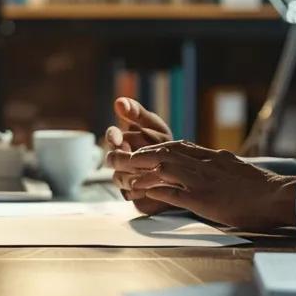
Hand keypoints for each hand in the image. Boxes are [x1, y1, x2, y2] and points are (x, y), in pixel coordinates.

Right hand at [101, 98, 173, 214]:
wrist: (183, 174)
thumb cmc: (167, 146)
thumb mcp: (155, 127)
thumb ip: (137, 114)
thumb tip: (119, 101)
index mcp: (125, 140)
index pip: (112, 136)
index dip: (113, 136)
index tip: (118, 137)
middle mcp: (121, 159)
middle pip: (111, 159)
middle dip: (122, 159)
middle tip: (134, 159)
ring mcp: (125, 177)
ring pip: (118, 177)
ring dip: (133, 175)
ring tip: (150, 173)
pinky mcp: (132, 194)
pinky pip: (128, 194)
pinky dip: (141, 190)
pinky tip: (154, 187)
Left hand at [110, 140, 295, 230]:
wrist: (277, 196)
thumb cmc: (260, 188)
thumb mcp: (234, 169)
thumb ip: (217, 165)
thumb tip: (208, 163)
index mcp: (211, 156)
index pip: (175, 146)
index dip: (152, 148)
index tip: (138, 151)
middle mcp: (203, 163)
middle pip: (162, 152)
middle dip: (136, 154)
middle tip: (116, 156)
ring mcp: (201, 180)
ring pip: (161, 167)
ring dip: (137, 169)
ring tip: (118, 172)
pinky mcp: (201, 198)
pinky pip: (170, 191)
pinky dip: (152, 189)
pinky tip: (138, 191)